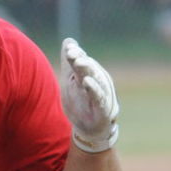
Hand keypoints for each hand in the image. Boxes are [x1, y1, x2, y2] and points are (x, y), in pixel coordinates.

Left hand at [60, 38, 119, 153]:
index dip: (77, 53)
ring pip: (96, 79)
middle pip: (90, 67)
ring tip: (78, 63)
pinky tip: (87, 81)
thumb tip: (68, 41)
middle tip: (72, 54)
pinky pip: (98, 96)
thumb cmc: (81, 101)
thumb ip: (69, 62)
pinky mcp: (102, 108)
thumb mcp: (71, 81)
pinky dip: (93, 88)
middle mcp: (97, 81)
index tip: (68, 49)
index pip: (83, 60)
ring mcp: (100, 94)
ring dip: (88, 70)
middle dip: (81, 59)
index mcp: (89, 74)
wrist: (90, 128)